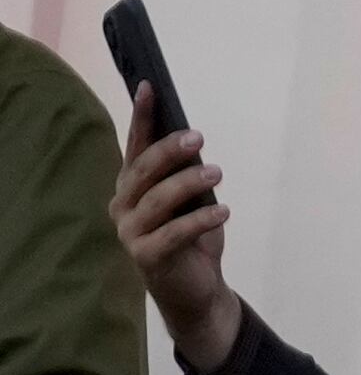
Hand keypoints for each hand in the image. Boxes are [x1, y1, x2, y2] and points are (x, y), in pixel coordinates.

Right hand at [104, 94, 246, 372]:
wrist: (196, 288)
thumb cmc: (192, 235)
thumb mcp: (192, 197)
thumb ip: (186, 171)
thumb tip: (194, 139)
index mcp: (133, 187)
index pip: (135, 147)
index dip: (142, 118)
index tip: (150, 87)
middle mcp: (123, 206)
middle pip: (142, 170)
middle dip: (168, 150)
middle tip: (198, 137)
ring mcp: (130, 232)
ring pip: (156, 200)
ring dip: (188, 183)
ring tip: (217, 172)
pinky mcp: (146, 257)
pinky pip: (173, 233)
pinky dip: (200, 220)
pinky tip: (223, 211)